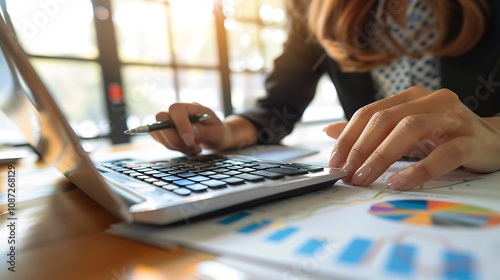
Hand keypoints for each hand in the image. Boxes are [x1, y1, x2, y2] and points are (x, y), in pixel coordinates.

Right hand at [150, 103, 229, 154]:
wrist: (217, 138)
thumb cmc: (219, 133)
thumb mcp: (217, 134)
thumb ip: (204, 132)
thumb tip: (191, 130)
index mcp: (192, 107)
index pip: (176, 109)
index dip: (180, 124)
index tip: (190, 141)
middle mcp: (178, 113)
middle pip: (161, 119)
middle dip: (175, 138)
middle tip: (193, 146)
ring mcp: (170, 122)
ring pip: (159, 132)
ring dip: (176, 146)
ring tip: (194, 148)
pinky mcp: (166, 133)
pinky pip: (161, 140)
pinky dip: (173, 148)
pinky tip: (187, 149)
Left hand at [323, 86, 499, 189]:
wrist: (494, 142)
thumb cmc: (444, 136)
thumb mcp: (403, 131)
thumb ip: (370, 131)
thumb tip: (330, 131)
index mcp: (411, 96)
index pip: (370, 112)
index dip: (348, 137)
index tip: (334, 162)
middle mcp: (431, 100)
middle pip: (385, 119)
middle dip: (360, 148)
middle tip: (346, 173)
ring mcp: (453, 117)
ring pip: (410, 129)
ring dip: (381, 156)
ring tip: (365, 177)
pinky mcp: (471, 139)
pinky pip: (443, 154)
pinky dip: (418, 169)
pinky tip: (399, 182)